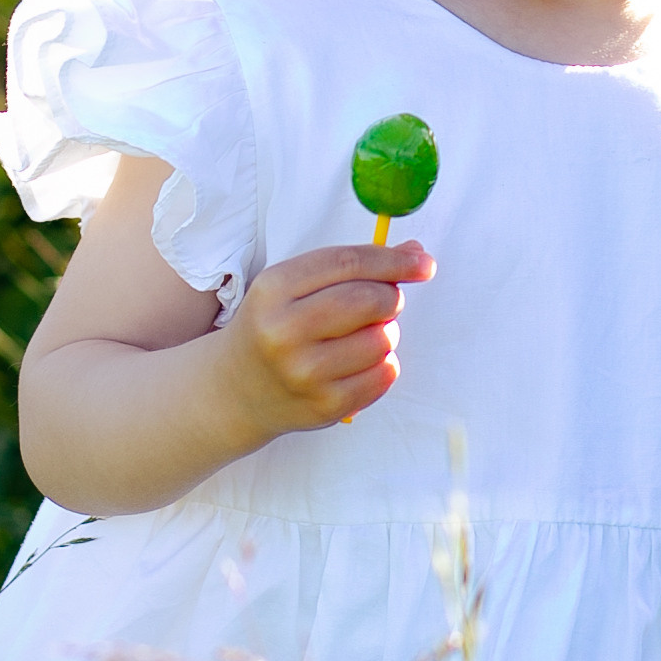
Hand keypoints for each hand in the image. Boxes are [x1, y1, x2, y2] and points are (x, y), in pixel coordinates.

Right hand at [223, 238, 434, 439]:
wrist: (236, 389)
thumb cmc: (275, 326)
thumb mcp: (294, 286)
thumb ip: (352, 267)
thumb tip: (415, 254)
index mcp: (275, 289)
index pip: (349, 263)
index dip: (394, 260)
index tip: (424, 263)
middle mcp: (285, 331)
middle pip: (370, 300)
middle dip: (390, 297)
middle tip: (385, 302)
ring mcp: (304, 373)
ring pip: (382, 339)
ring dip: (386, 332)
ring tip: (363, 335)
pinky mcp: (325, 406)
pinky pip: (384, 374)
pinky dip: (385, 363)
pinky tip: (360, 362)